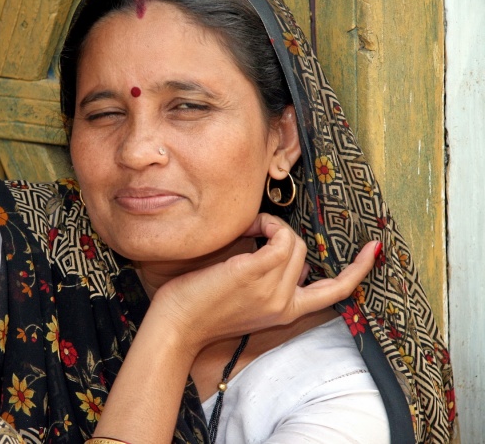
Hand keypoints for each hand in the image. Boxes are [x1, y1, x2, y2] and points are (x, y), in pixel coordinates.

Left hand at [150, 213, 378, 356]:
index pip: (334, 293)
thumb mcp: (245, 300)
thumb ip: (268, 281)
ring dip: (271, 225)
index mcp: (286, 313)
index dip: (357, 271)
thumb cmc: (199, 308)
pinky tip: (244, 229)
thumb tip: (276, 246)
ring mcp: (273, 288)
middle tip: (252, 233)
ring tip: (246, 231)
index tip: (373, 250)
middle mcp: (285, 303)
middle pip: (304, 253)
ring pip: (293, 241)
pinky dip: (264, 223)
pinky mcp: (255, 273)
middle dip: (281, 235)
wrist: (175, 327)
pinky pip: (278, 234)